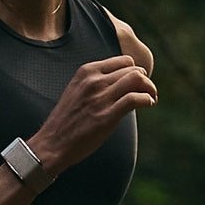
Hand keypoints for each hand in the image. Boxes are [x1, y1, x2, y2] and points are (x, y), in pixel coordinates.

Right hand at [27, 55, 155, 173]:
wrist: (52, 144)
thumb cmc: (67, 121)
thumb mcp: (77, 90)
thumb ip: (96, 82)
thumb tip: (122, 81)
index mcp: (86, 71)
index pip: (123, 61)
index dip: (135, 70)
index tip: (138, 83)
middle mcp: (94, 81)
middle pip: (133, 69)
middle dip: (145, 80)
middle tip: (149, 92)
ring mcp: (100, 98)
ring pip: (137, 79)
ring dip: (150, 88)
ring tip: (151, 97)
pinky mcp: (107, 116)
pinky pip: (135, 99)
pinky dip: (147, 99)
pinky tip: (149, 104)